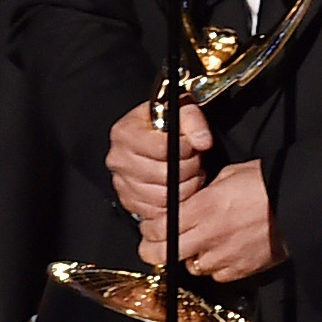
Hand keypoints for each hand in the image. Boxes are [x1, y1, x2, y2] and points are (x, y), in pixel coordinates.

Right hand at [105, 99, 212, 220]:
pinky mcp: (130, 203)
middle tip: (192, 158)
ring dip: (184, 186)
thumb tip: (202, 140)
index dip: (185, 148)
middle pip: (164, 175)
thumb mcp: (180, 110)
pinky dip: (174, 202)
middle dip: (188, 168)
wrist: (153, 136)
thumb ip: (193, 120)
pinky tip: (178, 185)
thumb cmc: (164, 124)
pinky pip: (159, 211)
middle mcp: (119, 159)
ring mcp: (122, 183)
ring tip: (187, 171)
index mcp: (125, 133)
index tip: (191, 145)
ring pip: (165, 197)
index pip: (162, 148)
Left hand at [138, 161, 287, 285]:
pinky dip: (216, 266)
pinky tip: (224, 252)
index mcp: (203, 207)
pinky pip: (217, 275)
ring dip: (190, 257)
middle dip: (156, 250)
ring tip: (200, 245)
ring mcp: (224, 256)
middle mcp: (209, 235)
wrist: (299, 206)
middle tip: (156, 246)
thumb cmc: (268, 184)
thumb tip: (190, 201)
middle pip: (165, 254)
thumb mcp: (229, 175)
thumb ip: (204, 192)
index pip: (159, 228)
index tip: (150, 228)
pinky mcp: (241, 270)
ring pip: (191, 267)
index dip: (149, 231)